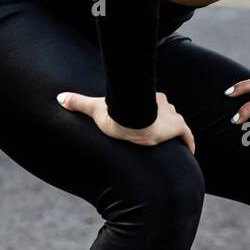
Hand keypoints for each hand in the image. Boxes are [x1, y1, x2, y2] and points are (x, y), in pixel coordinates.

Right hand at [57, 89, 195, 152]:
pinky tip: (189, 152)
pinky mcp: (178, 128)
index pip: (153, 104)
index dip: (153, 113)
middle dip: (164, 122)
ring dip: (175, 133)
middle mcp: (163, 105)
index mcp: (148, 98)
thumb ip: (79, 103)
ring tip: (171, 145)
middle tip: (159, 135)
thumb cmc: (115, 113)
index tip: (150, 122)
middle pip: (167, 113)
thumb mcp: (95, 108)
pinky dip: (189, 143)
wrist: (133, 119)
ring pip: (177, 123)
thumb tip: (59, 98)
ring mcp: (172, 116)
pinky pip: (187, 136)